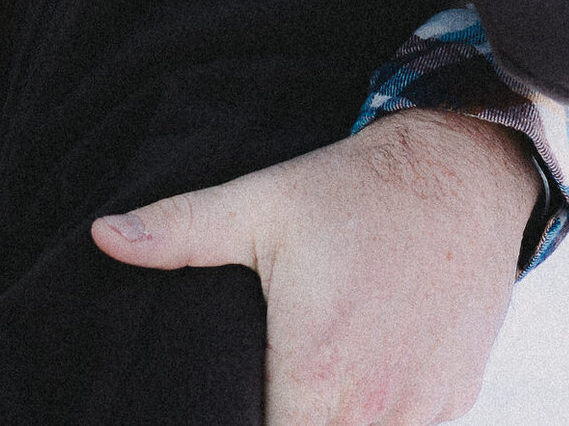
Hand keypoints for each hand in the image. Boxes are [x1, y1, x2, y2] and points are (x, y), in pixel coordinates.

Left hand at [91, 110, 535, 424]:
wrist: (466, 167)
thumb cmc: (358, 188)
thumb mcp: (262, 202)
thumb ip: (179, 231)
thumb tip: (102, 235)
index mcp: (317, 374)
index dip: (238, 419)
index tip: (230, 396)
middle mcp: (376, 407)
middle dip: (283, 415)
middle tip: (269, 376)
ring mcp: (424, 408)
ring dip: (333, 418)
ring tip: (314, 371)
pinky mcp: (456, 398)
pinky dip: (381, 411)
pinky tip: (365, 366)